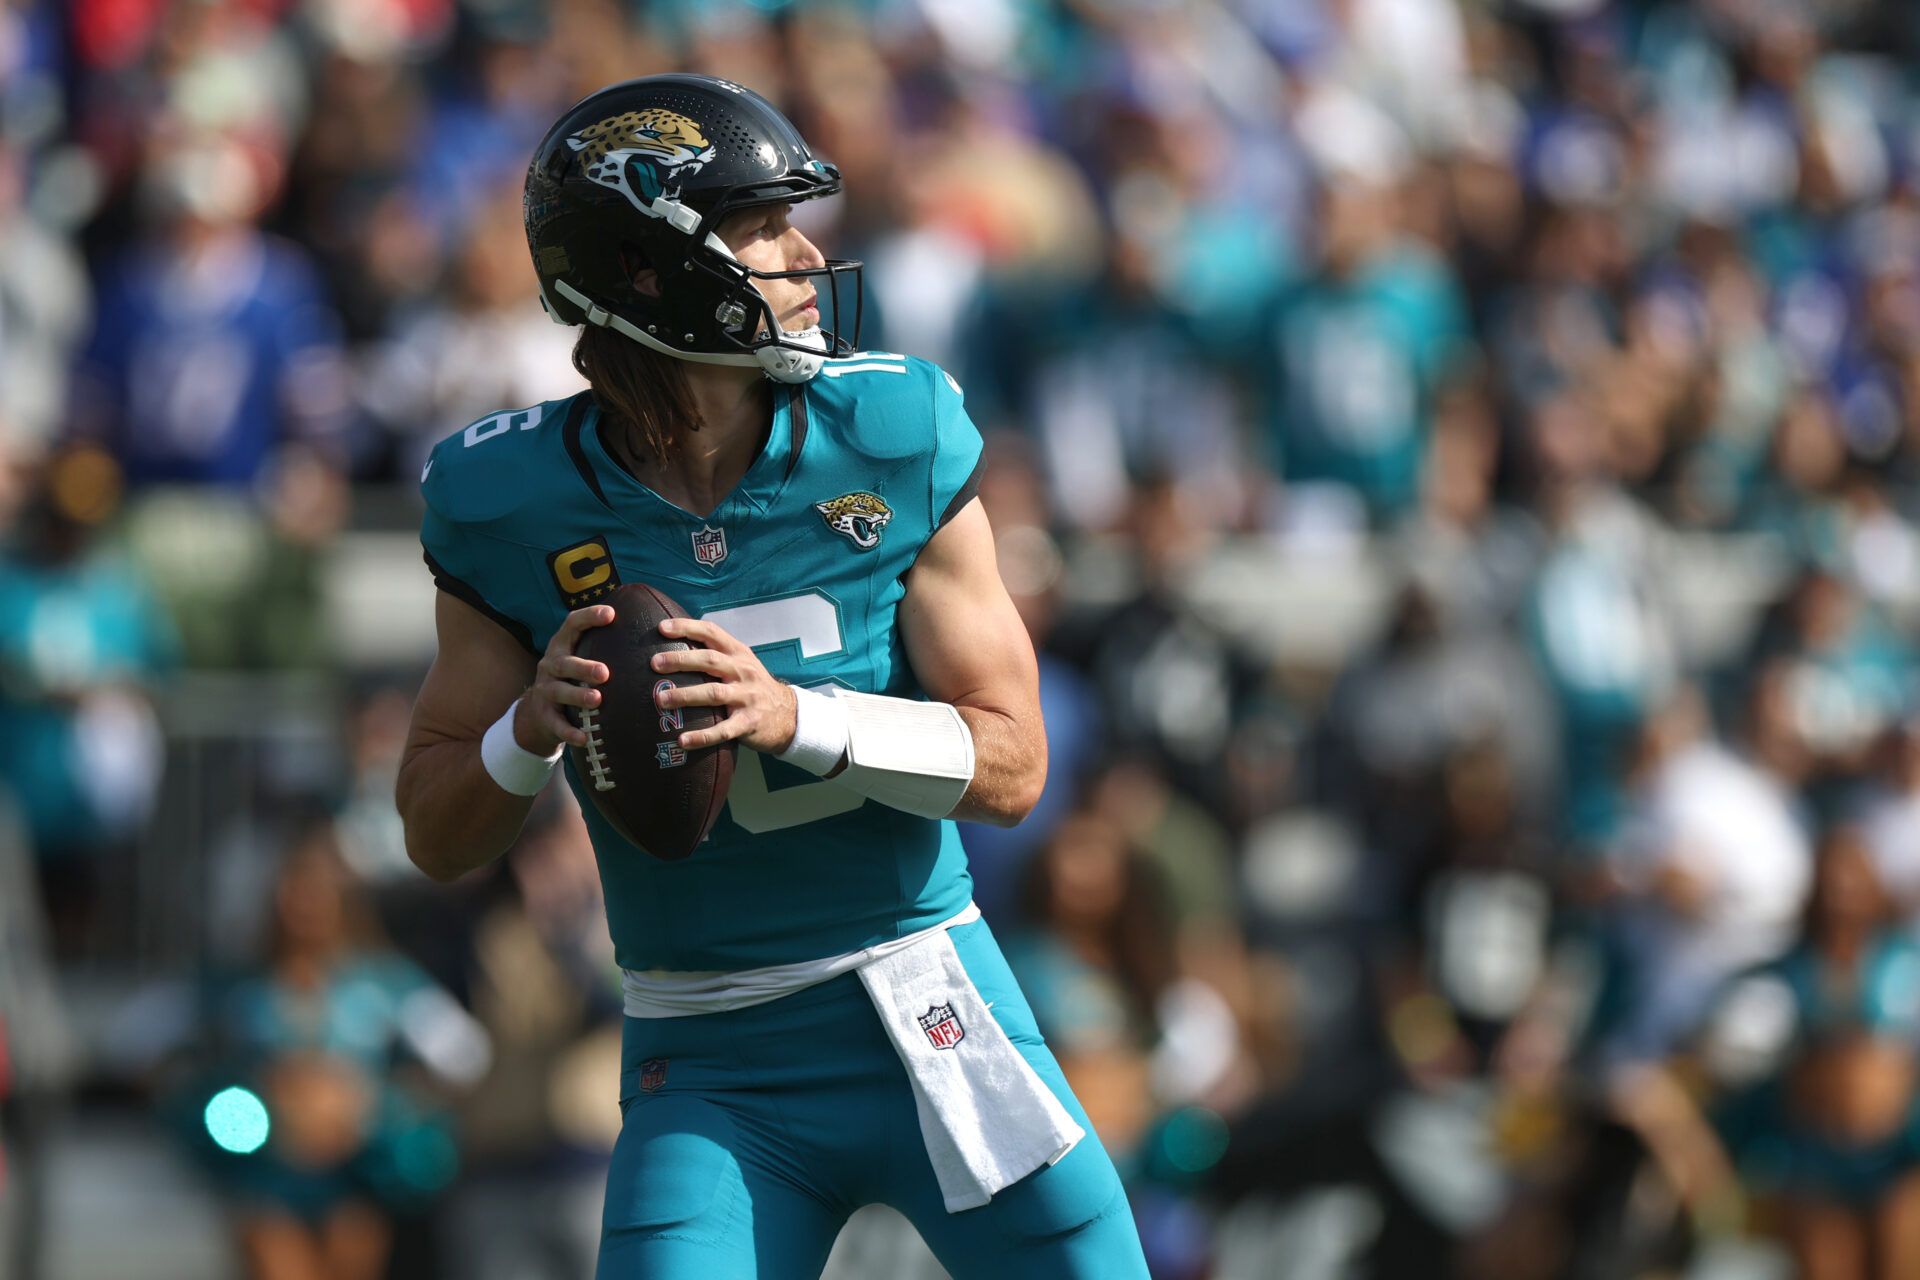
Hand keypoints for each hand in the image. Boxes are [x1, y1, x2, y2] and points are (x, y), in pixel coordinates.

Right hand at [514, 604, 613, 753]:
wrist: (539, 712)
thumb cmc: (573, 679)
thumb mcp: (582, 657)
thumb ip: (606, 645)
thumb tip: (652, 628)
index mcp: (562, 646)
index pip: (572, 624)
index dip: (589, 617)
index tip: (611, 614)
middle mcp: (551, 665)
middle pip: (564, 662)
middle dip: (583, 667)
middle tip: (605, 673)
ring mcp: (545, 690)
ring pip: (558, 692)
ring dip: (577, 696)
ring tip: (597, 699)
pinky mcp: (545, 716)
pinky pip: (556, 725)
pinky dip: (570, 732)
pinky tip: (585, 738)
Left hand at [649, 617, 797, 753]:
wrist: (789, 715)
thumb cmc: (754, 687)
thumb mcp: (742, 664)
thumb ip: (717, 654)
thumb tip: (675, 646)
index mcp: (738, 653)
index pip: (712, 633)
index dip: (687, 627)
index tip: (662, 628)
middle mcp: (743, 672)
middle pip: (710, 660)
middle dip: (681, 660)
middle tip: (654, 663)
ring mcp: (747, 697)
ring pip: (713, 693)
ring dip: (685, 696)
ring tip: (660, 700)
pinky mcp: (748, 723)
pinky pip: (723, 731)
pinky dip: (702, 736)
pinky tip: (682, 740)